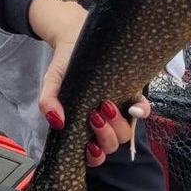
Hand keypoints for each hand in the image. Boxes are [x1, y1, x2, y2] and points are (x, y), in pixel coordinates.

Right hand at [28, 0, 149, 165]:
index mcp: (84, 125)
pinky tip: (133, 106)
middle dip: (105, 137)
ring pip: (127, 132)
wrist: (77, 34)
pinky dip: (140, 112)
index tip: (89, 144)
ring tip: (105, 105)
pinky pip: (142, 109)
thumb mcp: (52, 81)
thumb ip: (48, 100)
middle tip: (94, 115)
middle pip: (112, 145)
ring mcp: (119, 108)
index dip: (94, 156)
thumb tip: (56, 121)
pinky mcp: (132, 92)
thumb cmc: (65, 63)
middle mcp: (104, 121)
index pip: (93, 154)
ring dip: (118, 125)